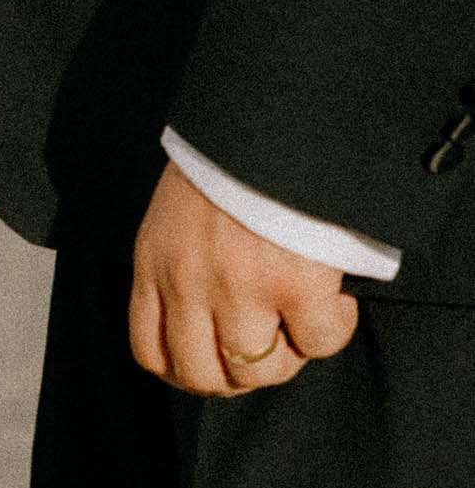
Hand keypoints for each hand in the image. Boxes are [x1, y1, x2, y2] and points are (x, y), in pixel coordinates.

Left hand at [129, 160, 358, 396]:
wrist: (270, 113)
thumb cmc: (230, 157)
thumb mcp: (176, 211)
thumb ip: (179, 263)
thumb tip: (205, 318)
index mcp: (154, 263)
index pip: (152, 352)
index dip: (188, 371)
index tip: (218, 364)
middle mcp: (189, 284)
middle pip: (204, 375)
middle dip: (238, 375)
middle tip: (268, 348)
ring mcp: (240, 289)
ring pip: (261, 370)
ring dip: (288, 355)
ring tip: (301, 320)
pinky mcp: (295, 284)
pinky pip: (318, 342)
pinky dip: (332, 329)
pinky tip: (335, 300)